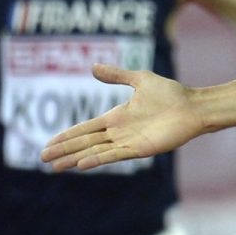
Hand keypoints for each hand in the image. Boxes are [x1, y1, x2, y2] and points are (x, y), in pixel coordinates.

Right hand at [41, 64, 206, 170]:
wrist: (192, 106)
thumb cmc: (170, 93)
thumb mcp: (139, 79)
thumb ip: (116, 76)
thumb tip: (92, 67)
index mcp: (116, 117)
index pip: (84, 128)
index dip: (66, 136)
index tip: (49, 143)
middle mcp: (119, 132)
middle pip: (84, 143)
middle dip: (64, 150)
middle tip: (43, 158)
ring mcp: (128, 142)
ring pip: (95, 152)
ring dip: (75, 159)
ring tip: (56, 167)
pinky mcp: (140, 149)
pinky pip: (115, 156)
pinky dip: (98, 159)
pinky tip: (82, 164)